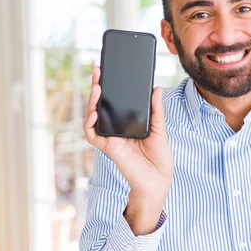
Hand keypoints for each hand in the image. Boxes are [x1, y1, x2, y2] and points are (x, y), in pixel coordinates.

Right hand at [84, 66, 173, 234]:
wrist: (159, 179)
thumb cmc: (160, 157)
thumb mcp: (160, 129)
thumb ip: (156, 110)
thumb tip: (156, 89)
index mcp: (129, 122)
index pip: (116, 102)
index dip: (110, 87)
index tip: (109, 71)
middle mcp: (117, 128)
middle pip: (102, 106)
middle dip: (98, 88)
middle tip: (98, 71)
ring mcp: (112, 137)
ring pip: (94, 117)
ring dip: (92, 102)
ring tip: (97, 87)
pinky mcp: (109, 147)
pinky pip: (93, 135)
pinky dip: (90, 124)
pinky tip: (93, 113)